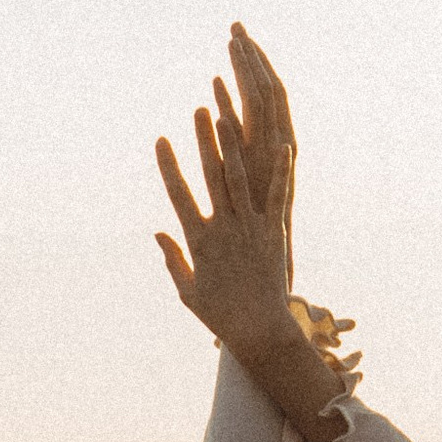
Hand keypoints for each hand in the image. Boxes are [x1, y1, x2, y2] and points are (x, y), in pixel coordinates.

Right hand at [155, 59, 294, 360]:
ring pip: (242, 179)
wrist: (260, 332)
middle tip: (200, 109)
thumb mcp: (188, 291)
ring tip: (231, 115)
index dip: (169, 166)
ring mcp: (251, 229)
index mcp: (199, 241)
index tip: (160, 140)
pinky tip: (283, 145)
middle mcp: (225, 228)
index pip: (179, 195)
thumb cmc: (220, 315)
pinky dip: (281, 172)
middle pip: (213, 176)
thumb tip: (158, 233)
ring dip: (236, 146)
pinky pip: (277, 197)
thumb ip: (173, 259)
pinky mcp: (275, 233)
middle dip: (205, 141)